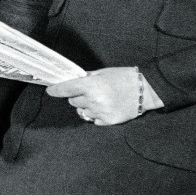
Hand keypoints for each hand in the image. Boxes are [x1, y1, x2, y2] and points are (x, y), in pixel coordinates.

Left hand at [46, 67, 162, 125]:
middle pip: (72, 101)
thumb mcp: (102, 73)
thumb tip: (71, 81)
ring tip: (101, 100)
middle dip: (77, 96)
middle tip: (89, 92)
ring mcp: (101, 112)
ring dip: (86, 106)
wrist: (145, 90)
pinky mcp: (108, 121)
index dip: (56, 90)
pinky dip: (96, 114)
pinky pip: (93, 119)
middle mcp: (94, 100)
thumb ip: (86, 78)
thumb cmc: (123, 77)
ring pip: (82, 111)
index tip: (50, 90)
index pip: (66, 89)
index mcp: (91, 85)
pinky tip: (106, 107)